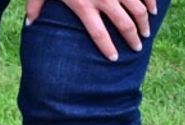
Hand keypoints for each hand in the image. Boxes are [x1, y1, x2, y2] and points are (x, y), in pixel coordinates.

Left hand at [27, 0, 157, 60]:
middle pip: (125, 25)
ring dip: (145, 22)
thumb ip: (35, 6)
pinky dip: (151, 1)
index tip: (114, 58)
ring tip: (146, 32)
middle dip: (133, 39)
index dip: (107, 48)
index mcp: (84, 4)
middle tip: (137, 47)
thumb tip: (31, 24)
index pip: (99, 34)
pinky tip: (153, 9)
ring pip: (139, 9)